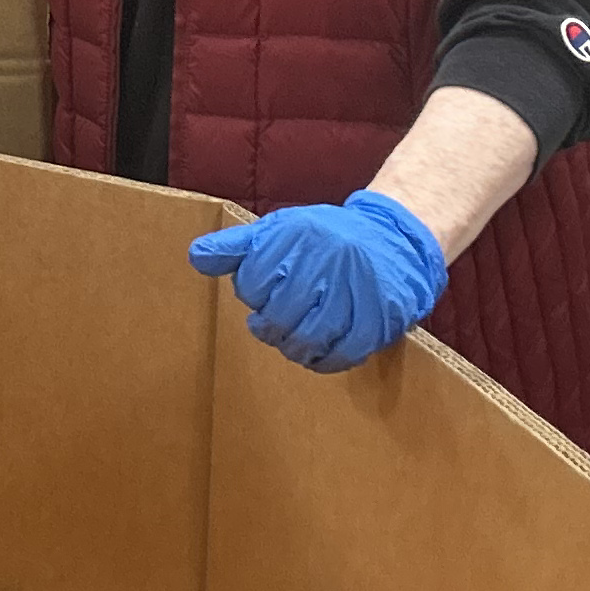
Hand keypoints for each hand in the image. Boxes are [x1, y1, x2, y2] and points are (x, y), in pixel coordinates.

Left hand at [186, 191, 449, 371]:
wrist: (393, 236)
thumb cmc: (326, 237)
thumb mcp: (278, 229)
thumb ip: (236, 246)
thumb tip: (196, 257)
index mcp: (296, 237)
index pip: (254, 283)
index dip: (253, 295)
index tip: (263, 293)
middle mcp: (326, 261)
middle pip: (280, 315)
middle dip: (270, 327)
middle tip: (273, 325)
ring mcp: (355, 290)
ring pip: (310, 337)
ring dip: (294, 347)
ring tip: (293, 341)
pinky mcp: (380, 316)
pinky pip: (346, 353)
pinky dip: (327, 361)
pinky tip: (319, 355)